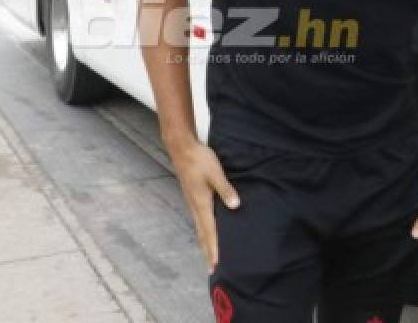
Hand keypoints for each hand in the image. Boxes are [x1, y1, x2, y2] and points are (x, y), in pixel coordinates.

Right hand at [168, 138, 240, 271]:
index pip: (209, 231)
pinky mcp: (192, 197)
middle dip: (208, 251)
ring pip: (199, 228)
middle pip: (202, 234)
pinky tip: (206, 230)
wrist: (182, 148)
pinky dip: (203, 231)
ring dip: (205, 242)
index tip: (216, 264)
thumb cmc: (199, 160)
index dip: (214, 248)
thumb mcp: (216, 173)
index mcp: (202, 204)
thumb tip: (236, 206)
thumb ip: (226, 190)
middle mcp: (195, 207)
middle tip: (212, 268)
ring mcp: (192, 202)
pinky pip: (198, 220)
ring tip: (209, 255)